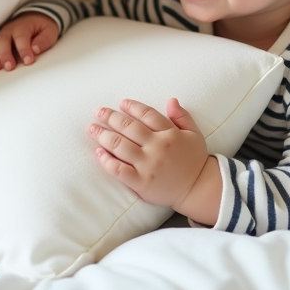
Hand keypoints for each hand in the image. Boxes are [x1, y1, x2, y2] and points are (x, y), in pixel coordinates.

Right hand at [0, 12, 59, 70]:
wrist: (34, 17)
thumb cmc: (42, 26)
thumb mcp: (50, 31)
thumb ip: (44, 40)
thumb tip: (35, 49)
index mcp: (23, 26)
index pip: (22, 37)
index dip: (24, 49)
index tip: (28, 61)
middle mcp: (9, 29)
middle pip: (3, 40)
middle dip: (5, 54)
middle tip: (9, 67)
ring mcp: (0, 34)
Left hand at [88, 97, 211, 210]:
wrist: (197, 189)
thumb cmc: (195, 160)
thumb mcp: (194, 134)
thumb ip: (182, 116)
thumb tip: (171, 100)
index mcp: (170, 134)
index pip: (147, 114)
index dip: (133, 107)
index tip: (122, 104)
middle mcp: (157, 147)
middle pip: (129, 127)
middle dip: (111, 117)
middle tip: (99, 112)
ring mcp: (148, 165)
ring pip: (120, 146)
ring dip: (103, 135)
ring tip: (92, 128)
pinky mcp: (141, 182)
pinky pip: (119, 170)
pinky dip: (107, 160)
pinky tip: (99, 152)